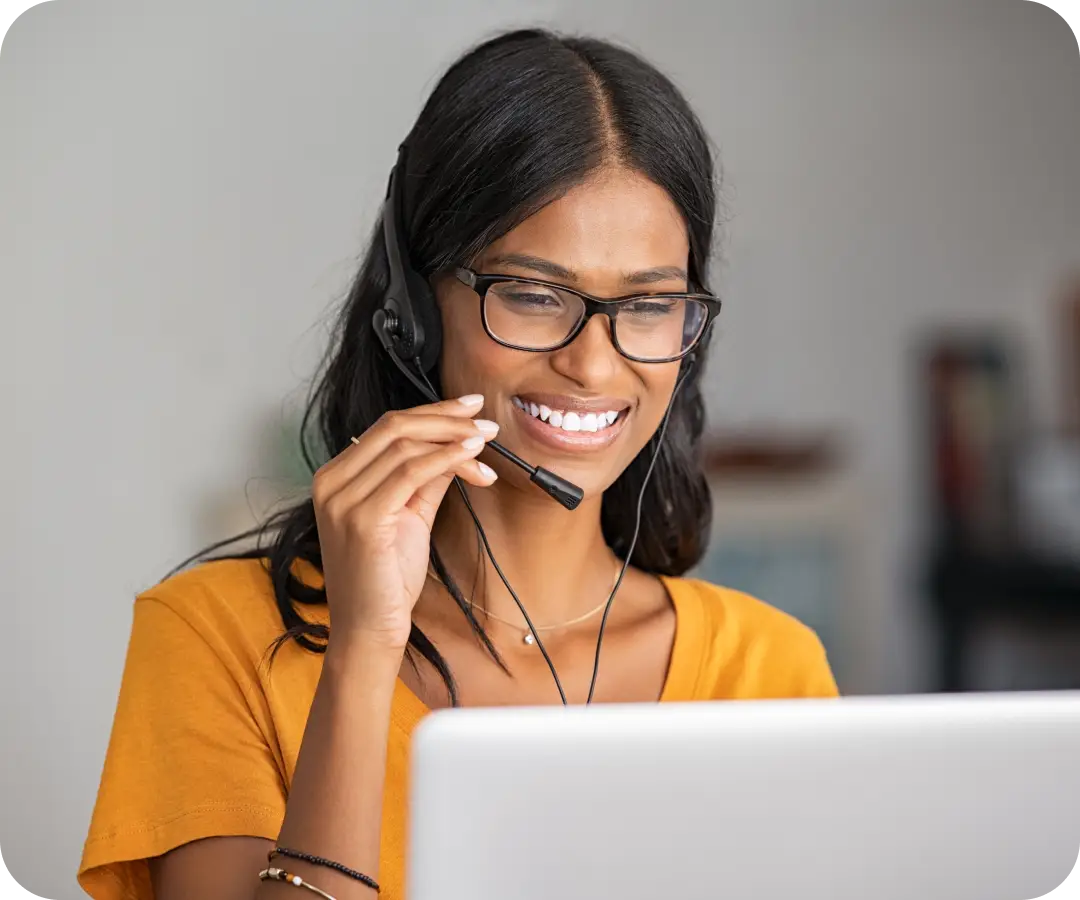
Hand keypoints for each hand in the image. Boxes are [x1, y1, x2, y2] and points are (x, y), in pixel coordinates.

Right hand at [311, 394, 497, 650]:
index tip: (468, 408)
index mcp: (336, 477)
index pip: (386, 426)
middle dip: (446, 419)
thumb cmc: (385, 580)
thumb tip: (459, 443)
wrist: (369, 631)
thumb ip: (427, 478)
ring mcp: (342, 500)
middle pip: (394, 426)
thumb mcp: (409, 516)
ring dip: (454, 439)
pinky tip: (473, 458)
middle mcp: (331, 482)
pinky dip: (447, 459)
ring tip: (486, 443)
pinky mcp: (361, 518)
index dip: (432, 412)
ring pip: (405, 445)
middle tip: (484, 420)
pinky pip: (411, 473)